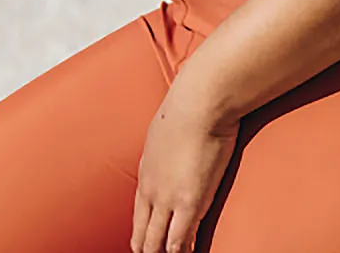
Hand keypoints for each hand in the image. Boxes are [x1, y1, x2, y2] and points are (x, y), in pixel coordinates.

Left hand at [130, 83, 238, 252]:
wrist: (200, 101)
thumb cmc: (189, 104)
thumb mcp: (168, 126)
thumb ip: (170, 141)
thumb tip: (180, 133)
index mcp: (146, 172)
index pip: (139, 216)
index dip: (143, 234)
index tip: (147, 245)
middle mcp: (151, 190)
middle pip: (142, 236)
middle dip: (148, 250)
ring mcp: (167, 199)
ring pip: (156, 243)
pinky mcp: (189, 203)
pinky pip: (179, 241)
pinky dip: (182, 252)